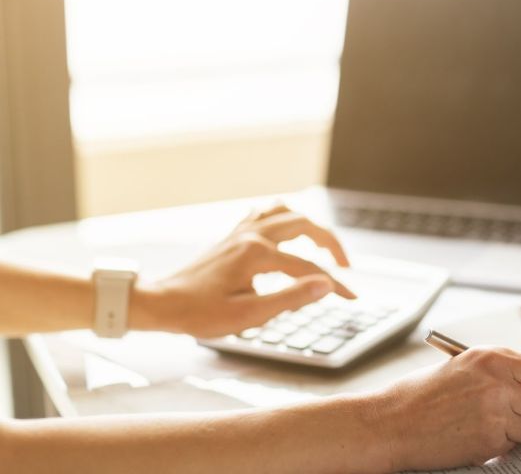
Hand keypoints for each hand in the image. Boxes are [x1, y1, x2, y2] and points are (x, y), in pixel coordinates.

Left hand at [131, 204, 355, 337]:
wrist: (160, 303)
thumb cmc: (199, 314)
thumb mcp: (249, 315)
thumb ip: (291, 298)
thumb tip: (326, 285)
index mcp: (258, 254)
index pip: (309, 268)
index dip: (335, 284)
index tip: (352, 298)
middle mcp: (252, 235)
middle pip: (306, 226)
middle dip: (331, 245)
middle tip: (346, 267)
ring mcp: (241, 231)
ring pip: (286, 211)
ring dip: (310, 225)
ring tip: (323, 245)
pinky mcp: (232, 235)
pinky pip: (265, 213)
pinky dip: (284, 216)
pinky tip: (288, 229)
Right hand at [374, 346, 520, 470]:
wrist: (392, 422)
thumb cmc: (423, 394)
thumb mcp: (465, 366)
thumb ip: (503, 371)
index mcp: (493, 358)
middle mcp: (498, 383)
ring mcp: (494, 414)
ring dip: (519, 429)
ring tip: (489, 422)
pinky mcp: (488, 441)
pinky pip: (512, 445)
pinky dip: (500, 443)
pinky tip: (475, 434)